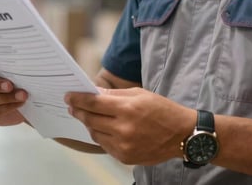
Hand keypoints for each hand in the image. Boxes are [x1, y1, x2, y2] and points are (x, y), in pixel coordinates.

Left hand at [65, 87, 195, 165]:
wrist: (182, 134)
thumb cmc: (162, 110)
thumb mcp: (140, 94)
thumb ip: (114, 95)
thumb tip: (93, 93)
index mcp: (128, 109)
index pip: (93, 104)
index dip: (78, 99)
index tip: (69, 96)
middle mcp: (124, 129)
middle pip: (91, 119)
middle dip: (79, 111)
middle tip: (72, 106)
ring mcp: (124, 146)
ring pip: (95, 133)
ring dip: (89, 124)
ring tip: (87, 116)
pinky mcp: (125, 158)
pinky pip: (104, 145)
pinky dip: (100, 136)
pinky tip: (102, 128)